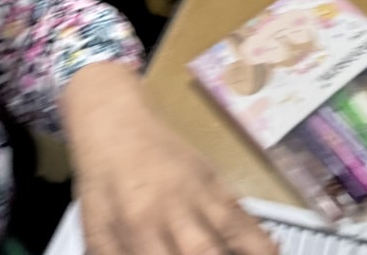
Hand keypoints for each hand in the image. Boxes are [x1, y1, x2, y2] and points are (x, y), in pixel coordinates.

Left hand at [63, 63, 275, 254]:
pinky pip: (243, 217)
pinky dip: (260, 242)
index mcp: (132, 234)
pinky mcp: (215, 183)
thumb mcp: (95, 233)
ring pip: (225, 240)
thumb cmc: (102, 184)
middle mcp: (168, 219)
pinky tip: (271, 253)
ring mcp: (196, 199)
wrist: (114, 123)